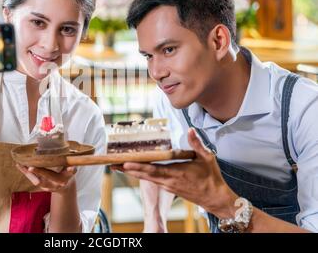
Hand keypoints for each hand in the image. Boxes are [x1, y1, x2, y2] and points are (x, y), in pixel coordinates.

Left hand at [16, 164, 76, 193]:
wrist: (64, 187)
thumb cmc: (66, 172)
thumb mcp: (69, 167)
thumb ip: (67, 161)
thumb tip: (60, 145)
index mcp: (67, 176)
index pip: (70, 172)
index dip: (70, 170)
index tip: (70, 167)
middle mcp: (59, 182)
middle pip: (50, 177)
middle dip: (40, 172)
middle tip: (31, 167)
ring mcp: (50, 186)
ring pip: (38, 181)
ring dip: (29, 173)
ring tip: (21, 165)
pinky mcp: (43, 187)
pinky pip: (32, 180)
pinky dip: (25, 172)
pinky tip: (19, 165)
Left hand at [116, 128, 238, 218]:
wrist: (215, 198)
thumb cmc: (211, 178)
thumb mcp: (206, 158)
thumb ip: (196, 144)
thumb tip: (191, 129)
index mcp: (176, 173)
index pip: (153, 170)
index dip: (139, 167)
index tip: (125, 163)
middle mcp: (169, 181)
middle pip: (144, 175)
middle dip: (128, 169)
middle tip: (113, 164)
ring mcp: (168, 186)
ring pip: (147, 178)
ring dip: (133, 172)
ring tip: (119, 166)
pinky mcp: (169, 188)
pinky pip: (152, 181)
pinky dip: (142, 175)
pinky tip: (135, 171)